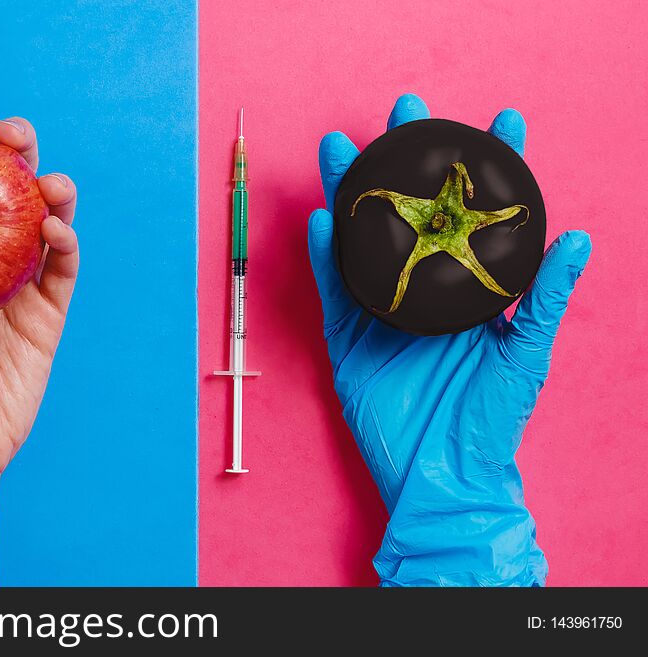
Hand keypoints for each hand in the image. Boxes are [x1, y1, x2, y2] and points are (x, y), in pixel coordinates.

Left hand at [0, 118, 77, 584]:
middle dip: (14, 154)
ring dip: (53, 191)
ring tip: (45, 179)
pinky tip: (53, 226)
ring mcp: (22, 288)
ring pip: (48, 223)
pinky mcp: (49, 315)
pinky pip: (65, 269)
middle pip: (9, 195)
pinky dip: (66, 242)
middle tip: (7, 134)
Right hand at [308, 94, 590, 585]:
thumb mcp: (526, 354)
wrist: (444, 474)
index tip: (501, 122)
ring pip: (363, 243)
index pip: (479, 218)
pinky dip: (326, 256)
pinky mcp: (349, 341)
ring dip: (352, 195)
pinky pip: (336, 292)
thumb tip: (579, 236)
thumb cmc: (491, 418)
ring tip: (343, 149)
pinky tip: (324, 219)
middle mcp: (423, 291)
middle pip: (411, 215)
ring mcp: (383, 313)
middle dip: (406, 163)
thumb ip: (545, 297)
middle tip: (407, 112)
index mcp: (467, 290)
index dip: (490, 170)